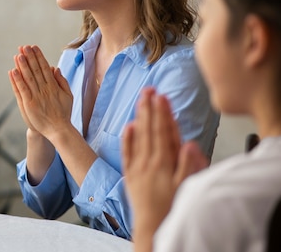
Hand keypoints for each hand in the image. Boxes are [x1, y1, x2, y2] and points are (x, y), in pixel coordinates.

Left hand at [8, 45, 72, 139]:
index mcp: (53, 86)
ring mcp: (37, 96)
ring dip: (23, 65)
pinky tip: (13, 71)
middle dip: (30, 57)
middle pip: (36, 70)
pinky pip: (22, 89)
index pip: (44, 67)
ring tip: (18, 55)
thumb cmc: (63, 112)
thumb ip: (62, 81)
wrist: (59, 129)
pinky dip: (17, 80)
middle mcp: (45, 89)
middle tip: (24, 47)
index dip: (39, 56)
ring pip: (28, 77)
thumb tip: (55, 68)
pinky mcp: (29, 103)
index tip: (34, 47)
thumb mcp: (68, 95)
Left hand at [122, 87, 207, 239]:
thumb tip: (190, 143)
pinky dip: (128, 138)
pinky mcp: (131, 174)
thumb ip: (188, 165)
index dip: (163, 113)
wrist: (152, 228)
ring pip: (139, 136)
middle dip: (150, 108)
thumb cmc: (172, 209)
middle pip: (150, 130)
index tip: (162, 97)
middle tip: (150, 89)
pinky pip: (127, 153)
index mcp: (164, 163)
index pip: (163, 132)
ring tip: (141, 100)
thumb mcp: (186, 187)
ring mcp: (138, 167)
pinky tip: (129, 125)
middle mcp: (149, 162)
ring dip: (140, 116)